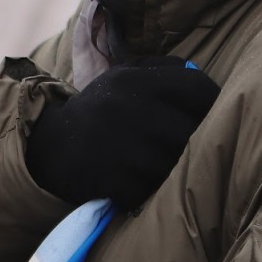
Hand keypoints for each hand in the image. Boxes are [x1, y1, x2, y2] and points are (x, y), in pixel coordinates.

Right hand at [23, 56, 219, 209]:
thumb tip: (202, 75)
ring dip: (172, 169)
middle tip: (189, 148)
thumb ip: (163, 70)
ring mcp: (120, 146)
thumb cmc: (100, 110)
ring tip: (162, 166)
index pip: (198, 88)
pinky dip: (149, 190)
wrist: (49, 146)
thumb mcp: (123, 77)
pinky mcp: (112, 179)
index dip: (213, 104)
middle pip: (192, 131)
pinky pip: (152, 190)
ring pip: (175, 164)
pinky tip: (138, 182)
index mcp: (133, 81)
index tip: (210, 116)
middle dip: (194, 142)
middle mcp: (127, 108)